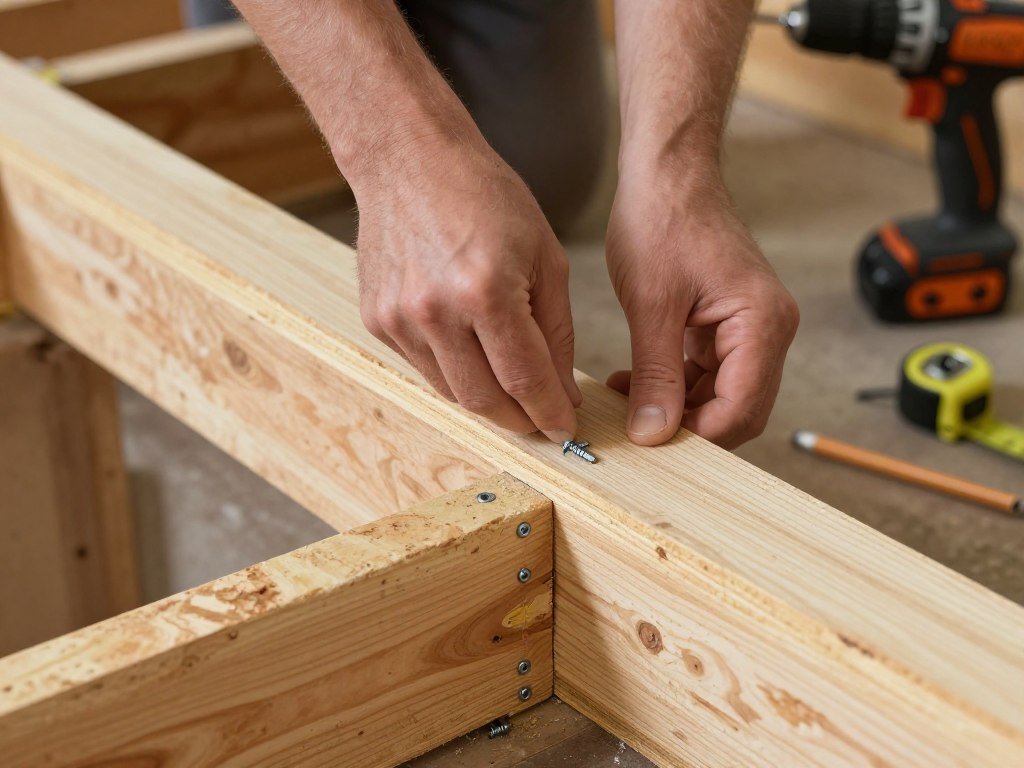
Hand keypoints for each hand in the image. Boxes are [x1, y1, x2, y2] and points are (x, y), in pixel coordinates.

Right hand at [352, 139, 581, 442]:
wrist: (407, 159)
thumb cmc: (484, 195)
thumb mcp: (545, 256)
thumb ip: (556, 331)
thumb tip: (560, 392)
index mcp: (487, 291)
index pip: (524, 379)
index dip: (549, 413)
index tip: (564, 428)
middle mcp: (436, 312)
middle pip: (484, 400)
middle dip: (519, 420)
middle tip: (540, 420)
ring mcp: (399, 319)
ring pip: (451, 392)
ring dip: (487, 402)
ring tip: (512, 392)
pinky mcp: (376, 320)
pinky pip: (423, 368)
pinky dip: (454, 373)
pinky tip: (473, 356)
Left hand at [606, 168, 798, 448]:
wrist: (667, 173)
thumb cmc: (662, 219)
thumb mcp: (651, 305)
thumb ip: (655, 375)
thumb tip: (654, 435)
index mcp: (762, 323)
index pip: (741, 410)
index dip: (697, 435)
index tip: (649, 443)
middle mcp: (768, 329)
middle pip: (737, 410)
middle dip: (688, 426)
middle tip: (635, 428)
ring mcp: (751, 328)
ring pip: (720, 396)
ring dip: (676, 407)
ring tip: (626, 400)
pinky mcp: (728, 325)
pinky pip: (707, 373)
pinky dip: (674, 384)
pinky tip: (635, 382)